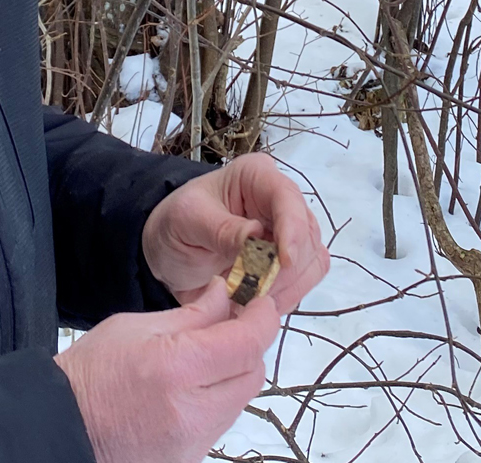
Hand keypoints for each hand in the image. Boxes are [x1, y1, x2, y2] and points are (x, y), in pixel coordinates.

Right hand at [57, 282, 279, 462]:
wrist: (56, 427)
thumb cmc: (89, 374)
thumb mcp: (135, 327)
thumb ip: (192, 314)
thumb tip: (226, 295)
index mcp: (178, 368)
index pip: (248, 342)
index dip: (262, 318)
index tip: (259, 303)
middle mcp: (192, 410)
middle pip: (253, 373)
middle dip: (248, 347)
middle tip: (229, 330)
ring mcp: (191, 441)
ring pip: (240, 400)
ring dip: (233, 376)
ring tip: (201, 362)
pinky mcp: (188, 458)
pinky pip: (220, 423)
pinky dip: (216, 402)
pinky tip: (189, 391)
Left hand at [143, 152, 333, 313]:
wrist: (168, 251)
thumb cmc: (175, 225)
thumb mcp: (188, 221)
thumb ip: (221, 228)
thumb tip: (257, 236)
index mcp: (257, 176)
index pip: (287, 198)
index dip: (292, 230)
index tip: (284, 262)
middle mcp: (281, 200)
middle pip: (307, 232)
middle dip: (286, 267)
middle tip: (256, 292)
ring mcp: (289, 230)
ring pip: (313, 258)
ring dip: (288, 285)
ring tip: (253, 300)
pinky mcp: (290, 258)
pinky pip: (305, 278)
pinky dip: (288, 295)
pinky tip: (261, 303)